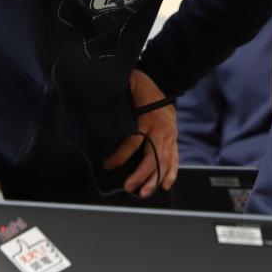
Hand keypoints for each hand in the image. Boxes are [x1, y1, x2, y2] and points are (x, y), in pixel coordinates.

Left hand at [102, 69, 177, 196]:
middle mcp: (161, 128)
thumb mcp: (129, 85)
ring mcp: (170, 134)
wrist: (164, 80)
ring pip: (165, 161)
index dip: (120, 155)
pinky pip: (175, 157)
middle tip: (129, 187)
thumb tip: (97, 103)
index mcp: (148, 118)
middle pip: (153, 156)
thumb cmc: (142, 84)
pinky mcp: (174, 137)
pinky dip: (171, 172)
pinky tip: (165, 185)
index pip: (134, 141)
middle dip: (141, 174)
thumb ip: (116, 97)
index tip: (107, 165)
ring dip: (155, 178)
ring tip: (145, 192)